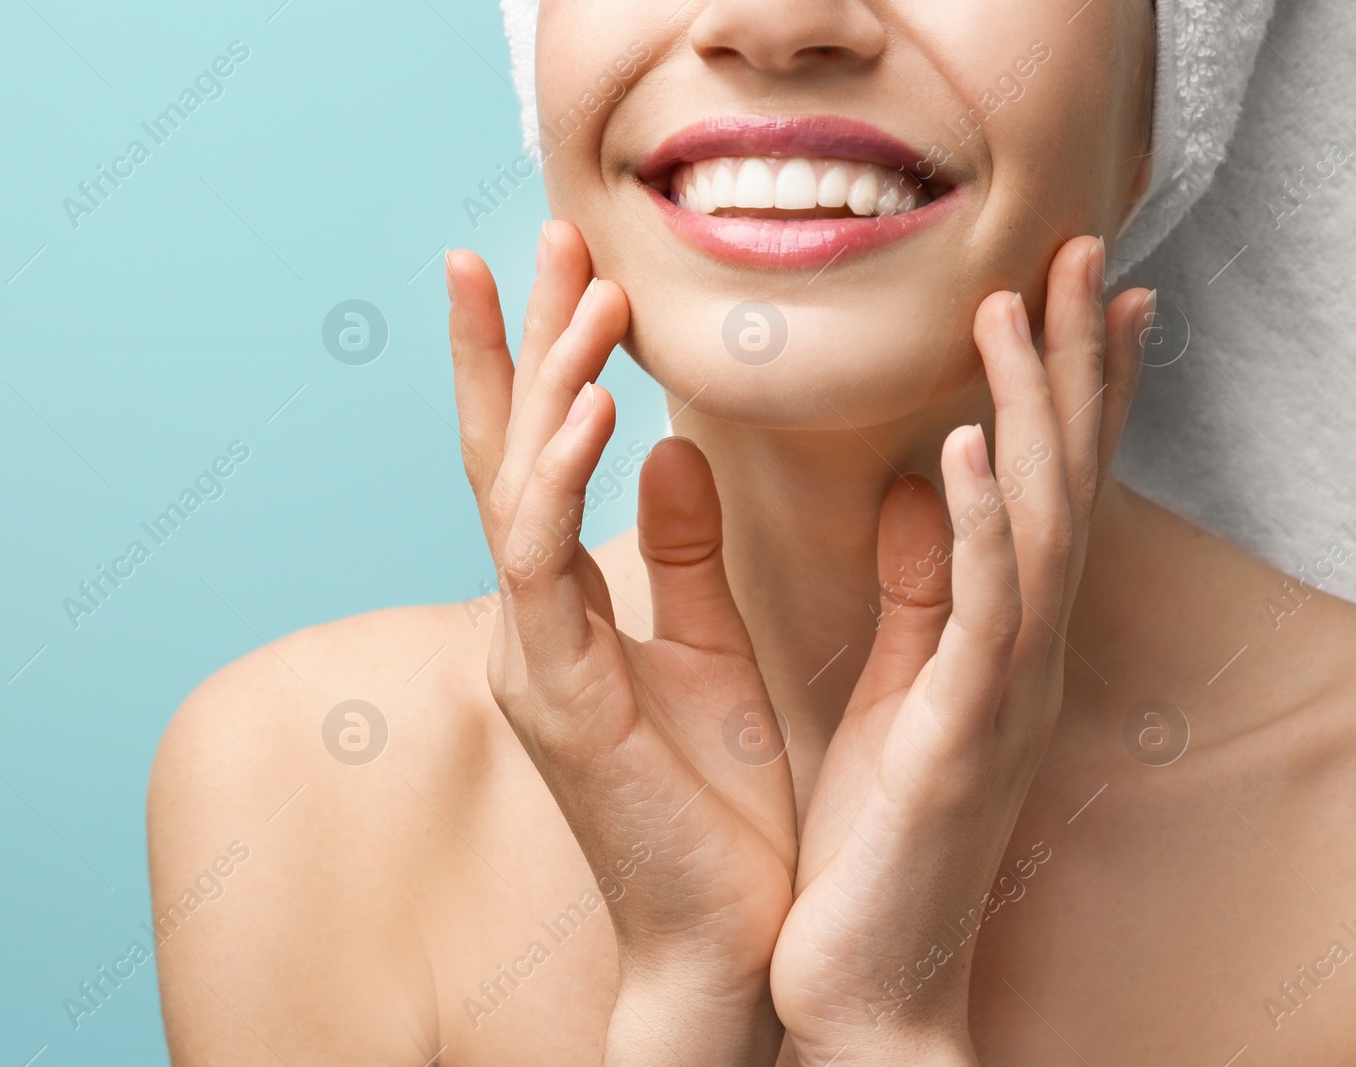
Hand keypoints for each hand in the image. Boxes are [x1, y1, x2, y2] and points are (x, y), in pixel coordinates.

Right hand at [446, 222, 797, 1064]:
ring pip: (512, 490)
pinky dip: (560, 476)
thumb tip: (670, 453)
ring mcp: (532, 659)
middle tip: (533, 235)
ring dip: (545, 381)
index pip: (538, 462)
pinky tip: (595, 404)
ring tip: (584, 293)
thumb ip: (684, 554)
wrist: (730, 939)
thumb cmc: (720, 807)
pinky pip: (542, 564)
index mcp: (567, 613)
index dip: (535, 361)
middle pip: (503, 454)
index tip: (560, 267)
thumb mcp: (710, 652)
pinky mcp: (556, 697)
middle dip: (514, 341)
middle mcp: (532, 625)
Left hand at [769, 237, 1152, 1064]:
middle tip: (1081, 253)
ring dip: (1028, 413)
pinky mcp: (960, 737)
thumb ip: (924, 589)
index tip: (1078, 293)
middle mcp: (1026, 654)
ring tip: (1015, 308)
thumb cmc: (887, 835)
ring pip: (1033, 526)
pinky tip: (959, 448)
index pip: (1043, 488)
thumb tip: (918, 484)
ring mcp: (1004, 694)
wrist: (869, 976)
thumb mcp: (909, 688)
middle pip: (1060, 483)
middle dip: (1072, 365)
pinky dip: (975, 526)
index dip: (1070, 389)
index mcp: (1005, 639)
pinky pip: (978, 613)